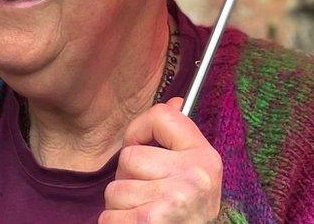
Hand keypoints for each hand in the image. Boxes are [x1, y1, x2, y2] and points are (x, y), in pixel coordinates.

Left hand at [99, 98, 222, 223]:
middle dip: (129, 179)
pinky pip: (108, 216)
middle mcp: (194, 176)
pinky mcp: (151, 221)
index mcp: (205, 157)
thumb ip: (180, 139)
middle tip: (148, 195)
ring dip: (121, 207)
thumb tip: (175, 101)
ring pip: (115, 189)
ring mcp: (173, 200)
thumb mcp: (196, 174)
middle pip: (129, 158)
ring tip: (144, 213)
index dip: (139, 131)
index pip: (162, 115)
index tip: (142, 147)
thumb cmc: (188, 214)